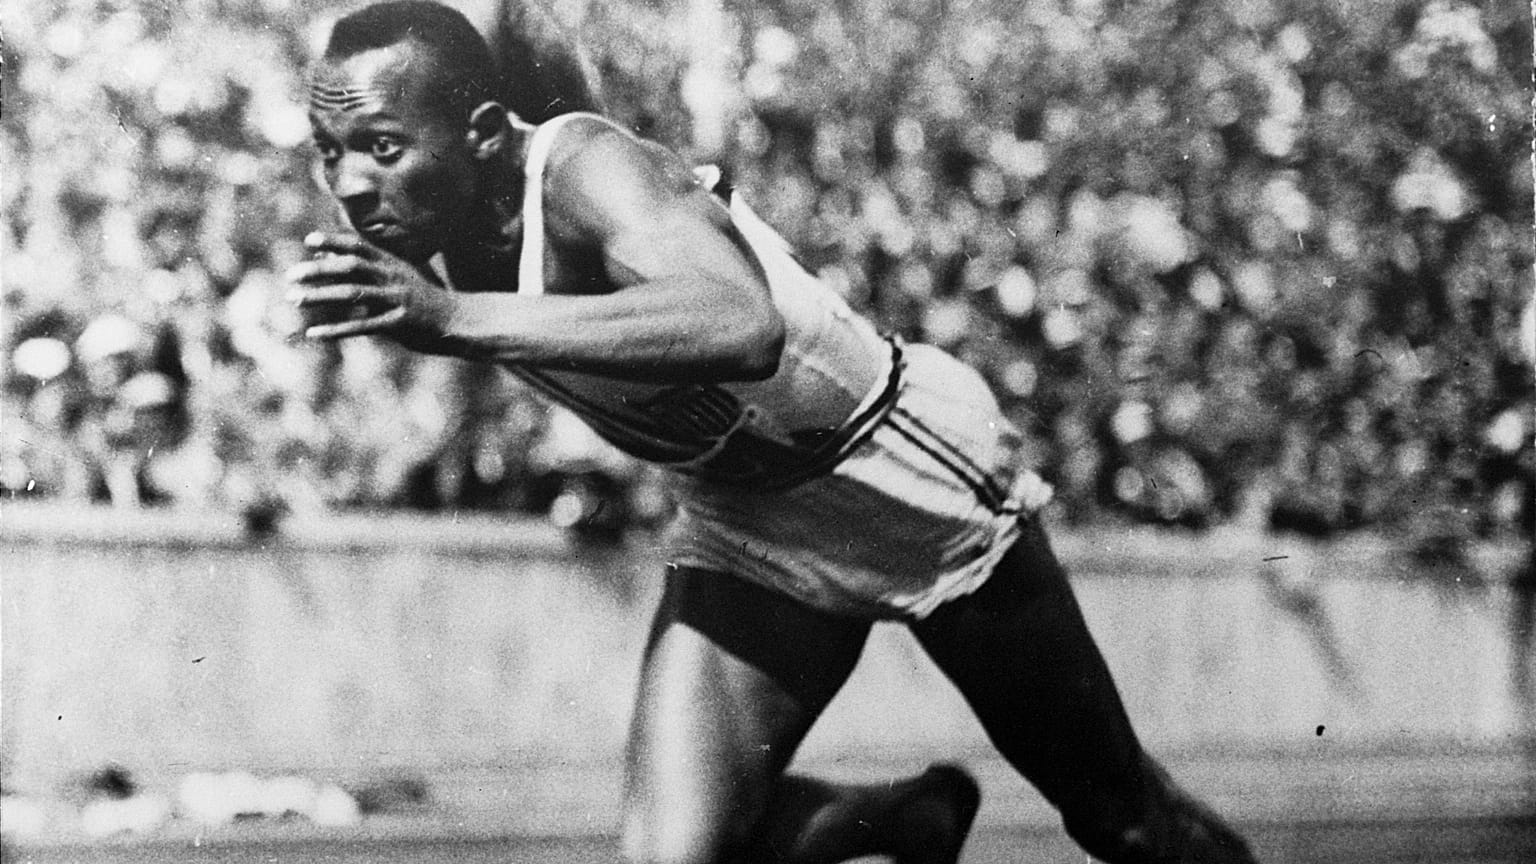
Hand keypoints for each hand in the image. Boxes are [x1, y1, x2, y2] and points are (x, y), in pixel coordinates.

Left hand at [284, 232, 459, 353]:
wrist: (455, 320)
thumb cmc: (419, 297)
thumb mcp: (394, 275)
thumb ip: (361, 266)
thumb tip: (321, 255)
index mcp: (391, 263)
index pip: (359, 246)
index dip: (334, 241)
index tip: (308, 240)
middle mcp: (392, 277)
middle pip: (351, 267)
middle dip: (319, 270)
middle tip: (291, 276)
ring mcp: (396, 300)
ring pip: (352, 294)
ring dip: (320, 296)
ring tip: (294, 299)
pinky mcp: (398, 324)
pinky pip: (361, 326)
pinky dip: (335, 330)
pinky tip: (314, 333)